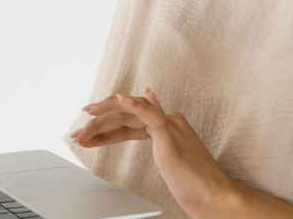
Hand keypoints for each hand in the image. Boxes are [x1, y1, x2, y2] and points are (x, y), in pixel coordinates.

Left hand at [70, 87, 236, 217]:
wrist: (214, 195)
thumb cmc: (195, 180)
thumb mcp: (170, 152)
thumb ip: (157, 127)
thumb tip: (150, 98)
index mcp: (166, 124)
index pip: (128, 120)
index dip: (105, 126)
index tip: (86, 133)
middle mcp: (168, 120)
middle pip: (125, 115)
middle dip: (98, 123)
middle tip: (77, 132)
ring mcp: (170, 125)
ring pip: (131, 112)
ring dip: (103, 119)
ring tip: (84, 126)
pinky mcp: (171, 135)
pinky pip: (150, 115)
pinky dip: (134, 105)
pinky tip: (119, 100)